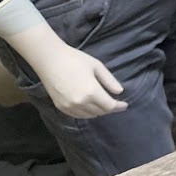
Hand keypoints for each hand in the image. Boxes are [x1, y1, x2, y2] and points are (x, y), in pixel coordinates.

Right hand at [0, 21, 127, 118]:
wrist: (50, 60)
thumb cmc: (76, 59)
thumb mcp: (97, 67)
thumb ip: (109, 81)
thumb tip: (119, 92)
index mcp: (91, 92)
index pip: (109, 106)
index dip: (119, 107)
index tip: (125, 105)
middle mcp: (81, 103)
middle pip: (100, 112)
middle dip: (109, 108)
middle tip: (114, 103)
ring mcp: (69, 106)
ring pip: (89, 115)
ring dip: (98, 111)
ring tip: (102, 104)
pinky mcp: (60, 107)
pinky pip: (78, 115)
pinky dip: (86, 113)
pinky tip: (89, 107)